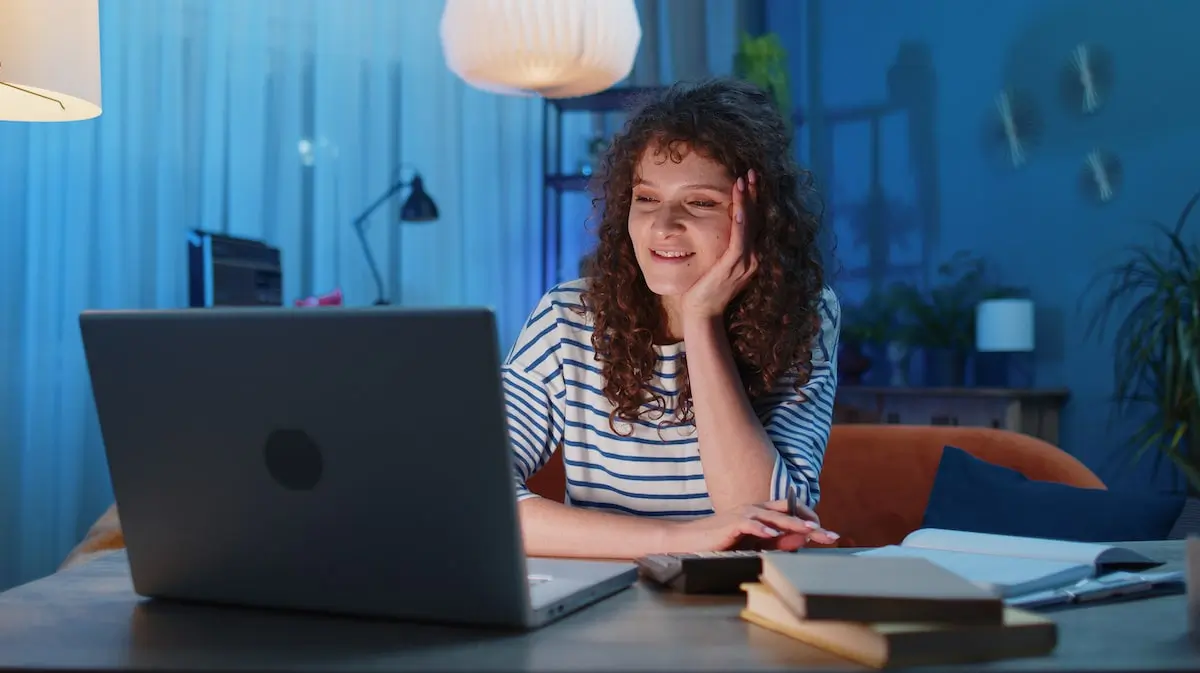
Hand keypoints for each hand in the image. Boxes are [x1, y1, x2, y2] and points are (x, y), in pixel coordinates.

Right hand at [663, 499, 838, 552]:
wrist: (690, 540)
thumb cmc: (721, 542)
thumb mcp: (754, 544)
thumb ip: (776, 542)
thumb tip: (801, 541)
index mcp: (762, 512)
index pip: (792, 511)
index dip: (810, 520)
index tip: (827, 534)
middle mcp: (755, 509)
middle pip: (788, 512)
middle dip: (810, 523)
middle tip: (831, 536)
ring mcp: (743, 514)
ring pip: (772, 516)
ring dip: (792, 523)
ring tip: (809, 530)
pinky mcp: (730, 523)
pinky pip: (748, 524)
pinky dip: (761, 528)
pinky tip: (772, 534)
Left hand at [680, 170, 760, 322]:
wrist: (702, 314)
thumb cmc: (704, 289)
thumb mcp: (716, 263)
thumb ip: (722, 247)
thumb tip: (716, 226)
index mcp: (750, 256)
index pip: (755, 221)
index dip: (754, 200)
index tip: (750, 180)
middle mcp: (753, 258)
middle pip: (757, 219)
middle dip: (754, 194)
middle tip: (751, 172)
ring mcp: (745, 263)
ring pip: (749, 225)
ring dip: (746, 201)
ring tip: (743, 180)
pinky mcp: (733, 267)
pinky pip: (739, 241)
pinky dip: (740, 222)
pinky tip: (737, 207)